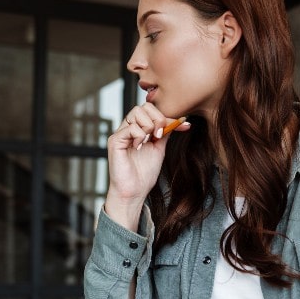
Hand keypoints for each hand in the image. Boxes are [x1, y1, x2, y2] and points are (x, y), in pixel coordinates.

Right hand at [105, 103, 190, 230]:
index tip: (184, 124)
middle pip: (143, 107)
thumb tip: (178, 120)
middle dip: (157, 118)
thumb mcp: (159, 149)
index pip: (152, 111)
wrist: (134, 191)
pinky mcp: (115, 141)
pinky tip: (139, 147)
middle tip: (160, 135)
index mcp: (139, 129)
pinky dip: (139, 135)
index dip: (168, 116)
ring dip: (148, 126)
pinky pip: (130, 127)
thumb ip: (165, 133)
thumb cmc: (144, 174)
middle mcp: (129, 128)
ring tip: (149, 141)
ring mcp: (121, 134)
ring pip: (136, 113)